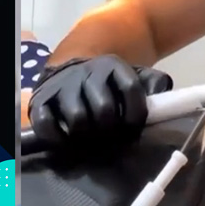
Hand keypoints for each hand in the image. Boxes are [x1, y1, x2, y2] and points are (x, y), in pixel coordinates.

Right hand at [27, 55, 172, 148]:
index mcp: (114, 66)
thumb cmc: (108, 82)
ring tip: (92, 136)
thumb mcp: (134, 75)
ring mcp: (63, 87)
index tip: (135, 126)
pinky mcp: (41, 101)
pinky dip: (58, 137)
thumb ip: (154, 83)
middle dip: (112, 127)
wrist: (70, 69)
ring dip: (88, 134)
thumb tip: (163, 96)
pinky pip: (47, 124)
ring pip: (78, 118)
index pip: (132, 90)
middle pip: (105, 109)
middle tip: (112, 134)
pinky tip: (68, 139)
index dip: (137, 114)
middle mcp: (87, 73)